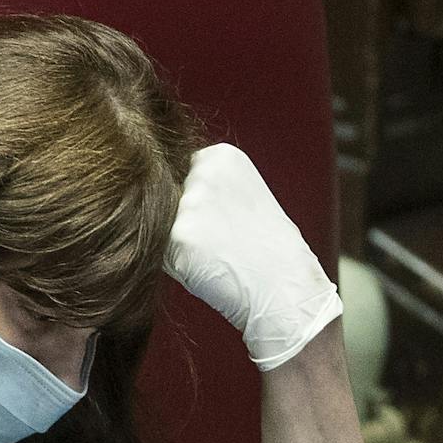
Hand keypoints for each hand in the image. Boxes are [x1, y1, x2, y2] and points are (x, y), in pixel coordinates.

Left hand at [164, 142, 342, 370]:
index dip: (198, 204)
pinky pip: (159, 252)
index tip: (222, 219)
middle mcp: (203, 172)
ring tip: (215, 255)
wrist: (283, 286)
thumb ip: (207, 187)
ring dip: (177, 243)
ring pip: (161, 226)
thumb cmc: (266, 247)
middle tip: (219, 241)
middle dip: (183, 221)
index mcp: (221, 156)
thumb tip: (158, 192)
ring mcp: (189, 205)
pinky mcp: (177, 237)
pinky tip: (206, 267)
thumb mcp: (243, 196)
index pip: (182, 175)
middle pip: (168, 199)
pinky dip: (176, 265)